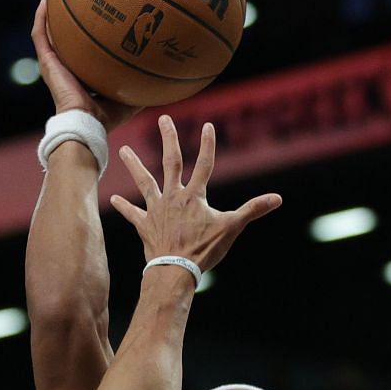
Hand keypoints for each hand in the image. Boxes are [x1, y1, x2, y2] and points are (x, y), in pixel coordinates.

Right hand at [32, 0, 139, 135]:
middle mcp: (65, 67)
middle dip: (65, 18)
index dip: (84, 35)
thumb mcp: (128, 98)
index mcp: (80, 74)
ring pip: (47, 32)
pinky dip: (41, 17)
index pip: (80, 51)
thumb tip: (163, 75)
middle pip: (63, 37)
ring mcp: (53, 64)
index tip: (93, 15)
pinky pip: (40, 35)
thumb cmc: (105, 118)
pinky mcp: (47, 62)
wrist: (85, 124)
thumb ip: (141, 85)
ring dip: (48, 12)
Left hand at [111, 116, 281, 272]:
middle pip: (170, 162)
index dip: (207, 145)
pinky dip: (124, 206)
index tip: (207, 126)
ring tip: (123, 149)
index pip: (204, 164)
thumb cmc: (204, 250)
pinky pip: (133, 214)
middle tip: (163, 120)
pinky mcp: (145, 226)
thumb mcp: (232, 228)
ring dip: (134, 165)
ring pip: (144, 182)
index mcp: (194, 196)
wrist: (175, 270)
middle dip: (168, 139)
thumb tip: (277, 198)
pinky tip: (113, 198)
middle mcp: (173, 197)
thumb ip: (253, 210)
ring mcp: (157, 210)